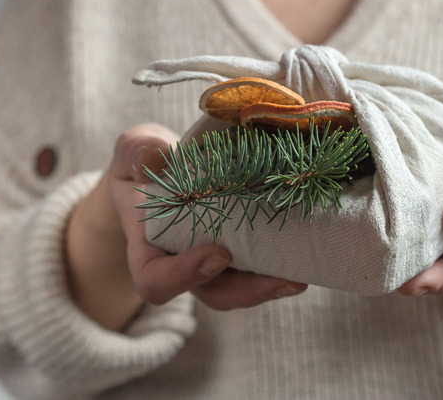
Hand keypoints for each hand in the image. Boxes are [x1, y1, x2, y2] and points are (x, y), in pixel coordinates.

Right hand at [65, 123, 306, 330]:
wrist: (164, 170)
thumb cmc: (145, 162)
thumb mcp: (134, 149)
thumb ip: (137, 151)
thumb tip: (154, 157)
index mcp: (149, 247)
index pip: (156, 280)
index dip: (184, 277)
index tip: (217, 254)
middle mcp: (183, 262)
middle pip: (212, 293)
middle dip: (248, 291)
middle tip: (284, 279)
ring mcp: (214, 261)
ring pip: (241, 288)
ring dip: (272, 285)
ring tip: (302, 275)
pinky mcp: (241, 250)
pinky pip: (259, 267)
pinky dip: (281, 264)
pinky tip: (308, 253)